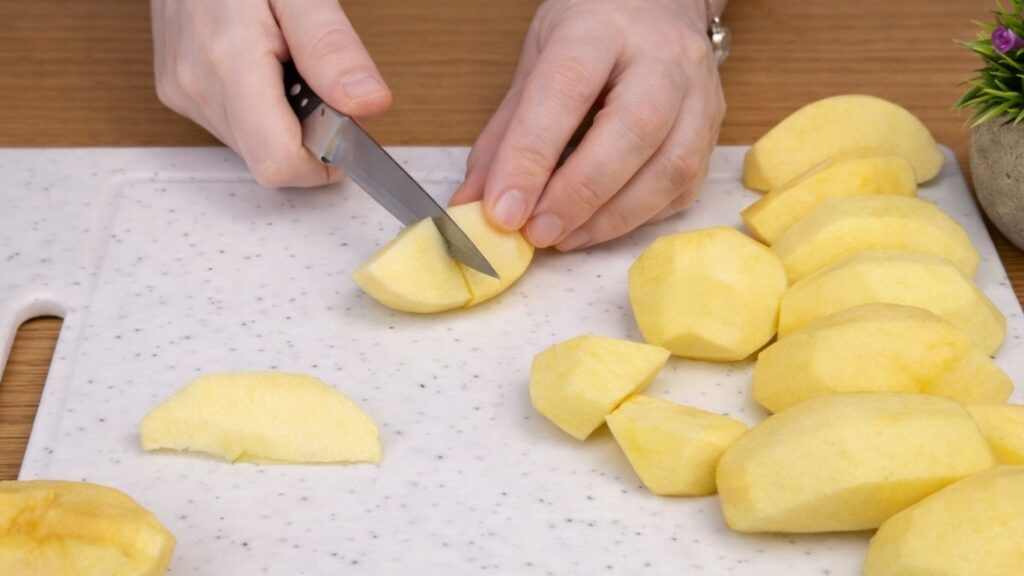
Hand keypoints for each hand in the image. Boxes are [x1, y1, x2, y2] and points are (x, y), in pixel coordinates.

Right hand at [150, 0, 391, 186]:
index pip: (278, 162)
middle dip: (308, 135)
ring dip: (285, 122)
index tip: (347, 131)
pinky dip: (262, 109)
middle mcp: (196, 86)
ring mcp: (182, 91)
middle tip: (319, 80)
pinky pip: (235, 126)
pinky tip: (265, 66)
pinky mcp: (176, 90)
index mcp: (228, 60)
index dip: (323, 161)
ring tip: (287, 63)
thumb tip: (367, 103)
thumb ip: (331, 48)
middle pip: (269, 159)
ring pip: (253, 147)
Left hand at [451, 0, 725, 249]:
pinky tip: (597, 225)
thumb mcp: (535, 63)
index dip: (531, 157)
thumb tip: (472, 206)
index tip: (502, 211)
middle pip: (633, 130)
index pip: (566, 91)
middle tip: (536, 233)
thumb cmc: (590, 34)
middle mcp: (662, 56)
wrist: (658, 5)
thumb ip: (504, 136)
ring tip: (562, 237)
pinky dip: (636, 219)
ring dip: (610, 218)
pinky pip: (682, 189)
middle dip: (578, 195)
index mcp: (602, 28)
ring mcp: (699, 94)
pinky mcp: (712, 132)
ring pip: (671, 167)